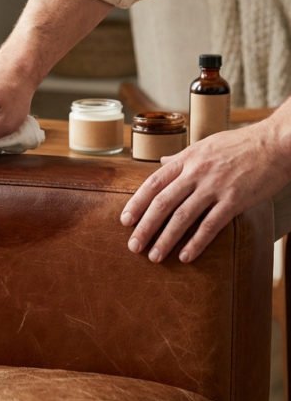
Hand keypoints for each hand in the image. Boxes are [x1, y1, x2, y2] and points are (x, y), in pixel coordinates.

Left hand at [120, 120, 288, 262]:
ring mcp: (215, 187)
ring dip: (165, 239)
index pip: (153, 183)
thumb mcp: (204, 145)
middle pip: (162, 203)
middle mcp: (196, 172)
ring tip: (154, 256)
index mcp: (186, 159)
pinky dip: (196, 243)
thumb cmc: (239, 144)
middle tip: (133, 246)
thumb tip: (161, 162)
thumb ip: (181, 156)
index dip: (136, 203)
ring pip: (182, 217)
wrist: (275, 143)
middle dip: (145, 227)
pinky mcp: (235, 200)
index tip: (124, 221)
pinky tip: (185, 257)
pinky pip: (211, 225)